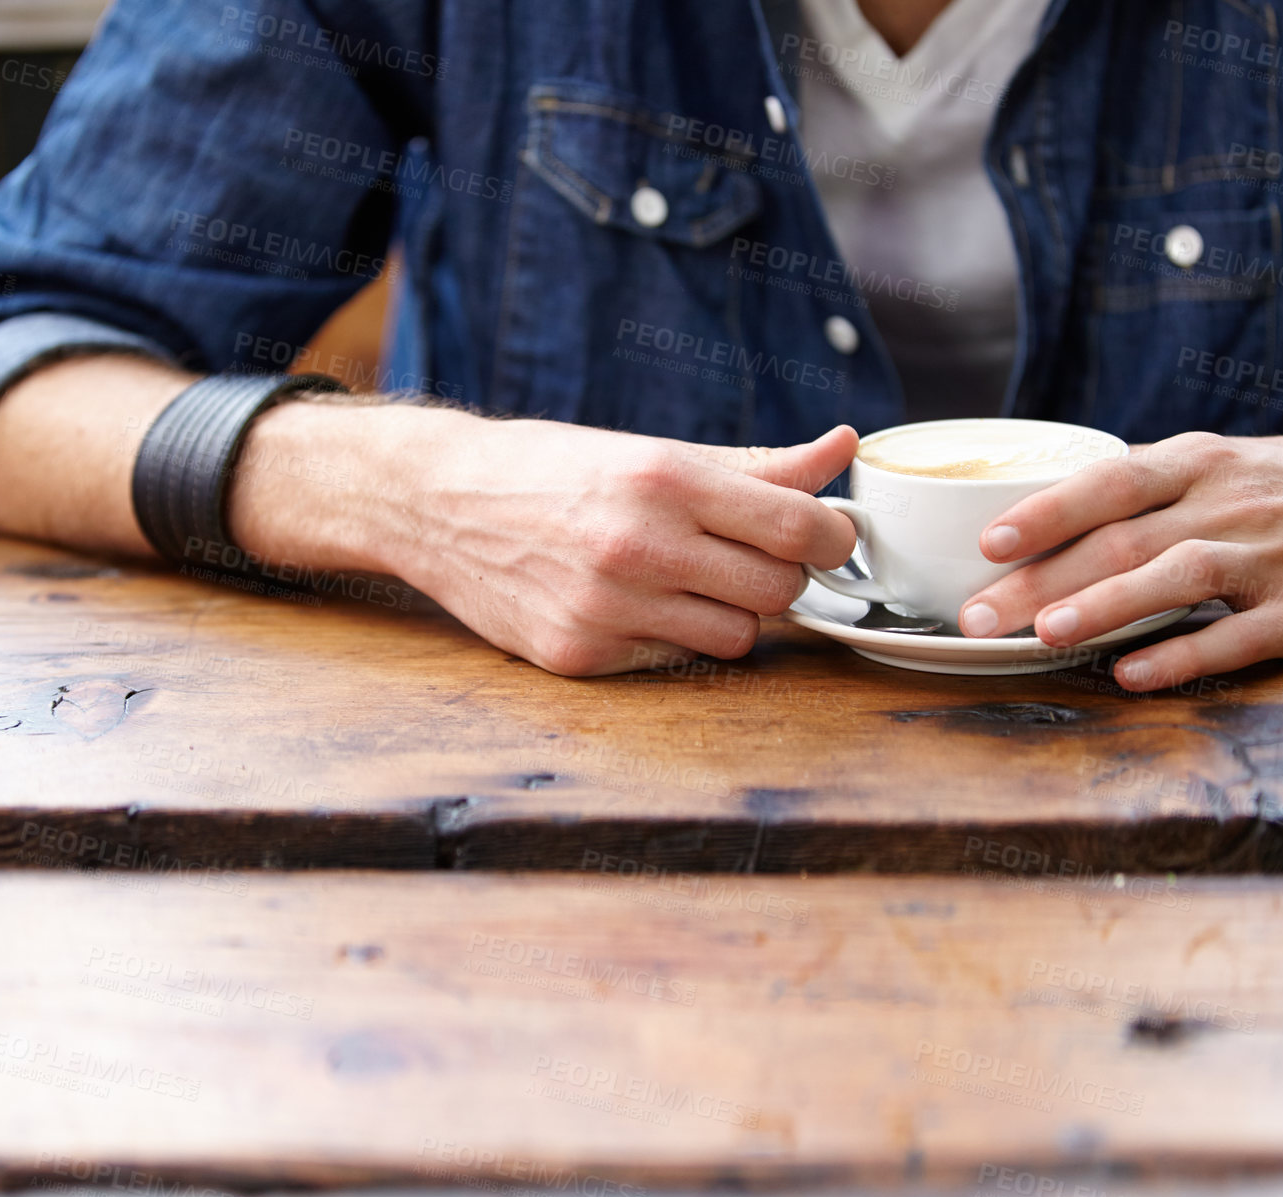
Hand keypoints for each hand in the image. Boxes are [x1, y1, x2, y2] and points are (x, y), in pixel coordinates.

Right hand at [406, 415, 857, 673]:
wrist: (439, 502)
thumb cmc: (555, 470)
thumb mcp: (653, 453)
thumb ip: (756, 465)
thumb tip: (842, 449)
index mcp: (663, 479)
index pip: (797, 528)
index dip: (829, 536)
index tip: (824, 535)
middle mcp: (636, 545)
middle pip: (778, 592)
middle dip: (777, 576)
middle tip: (744, 556)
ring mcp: (606, 608)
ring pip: (735, 638)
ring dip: (728, 614)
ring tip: (685, 582)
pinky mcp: (579, 654)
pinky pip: (675, 661)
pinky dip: (670, 638)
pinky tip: (632, 605)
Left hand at [955, 428, 1282, 690]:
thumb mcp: (1228, 467)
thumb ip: (1148, 492)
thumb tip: (1046, 520)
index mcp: (1200, 465)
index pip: (1109, 480)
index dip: (1045, 512)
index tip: (986, 543)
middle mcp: (1230, 505)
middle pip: (1120, 540)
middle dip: (1039, 582)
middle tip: (975, 619)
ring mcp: (1272, 558)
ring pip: (1177, 577)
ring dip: (1104, 607)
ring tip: (1043, 636)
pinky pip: (1239, 638)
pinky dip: (1183, 657)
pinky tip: (1132, 676)